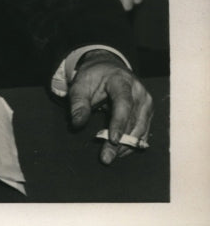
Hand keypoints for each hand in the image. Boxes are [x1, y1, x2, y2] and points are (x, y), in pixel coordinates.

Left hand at [68, 49, 152, 164]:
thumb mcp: (80, 83)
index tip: (113, 140)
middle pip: (132, 120)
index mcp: (121, 80)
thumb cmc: (93, 77)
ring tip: (111, 156)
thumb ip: (78, 102)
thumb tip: (77, 124)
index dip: (119, 122)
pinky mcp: (147, 112)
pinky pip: (143, 131)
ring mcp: (146, 102)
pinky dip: (132, 143)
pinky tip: (120, 151)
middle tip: (106, 157)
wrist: (108, 68)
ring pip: (140, 129)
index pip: (123, 103)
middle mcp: (138, 92)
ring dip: (127, 145)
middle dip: (120, 141)